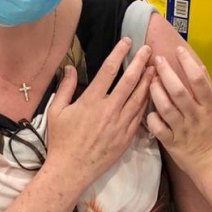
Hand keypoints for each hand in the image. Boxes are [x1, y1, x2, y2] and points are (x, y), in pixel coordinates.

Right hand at [46, 39, 154, 189]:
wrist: (71, 170)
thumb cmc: (61, 140)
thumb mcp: (56, 111)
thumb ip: (65, 87)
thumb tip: (70, 67)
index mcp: (91, 100)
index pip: (109, 70)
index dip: (119, 53)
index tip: (128, 42)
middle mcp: (109, 109)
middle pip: (130, 80)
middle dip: (140, 62)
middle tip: (149, 49)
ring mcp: (121, 123)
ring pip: (140, 97)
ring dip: (148, 80)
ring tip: (156, 68)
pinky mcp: (127, 136)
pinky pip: (141, 115)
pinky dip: (148, 102)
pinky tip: (153, 93)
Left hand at [146, 47, 211, 181]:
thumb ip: (207, 92)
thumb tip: (199, 67)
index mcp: (210, 108)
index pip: (199, 82)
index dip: (188, 64)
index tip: (178, 50)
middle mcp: (195, 117)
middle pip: (178, 91)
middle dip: (166, 73)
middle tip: (157, 59)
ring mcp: (182, 130)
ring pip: (165, 107)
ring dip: (155, 91)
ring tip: (150, 79)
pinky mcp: (172, 143)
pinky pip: (158, 128)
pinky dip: (151, 117)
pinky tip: (148, 109)